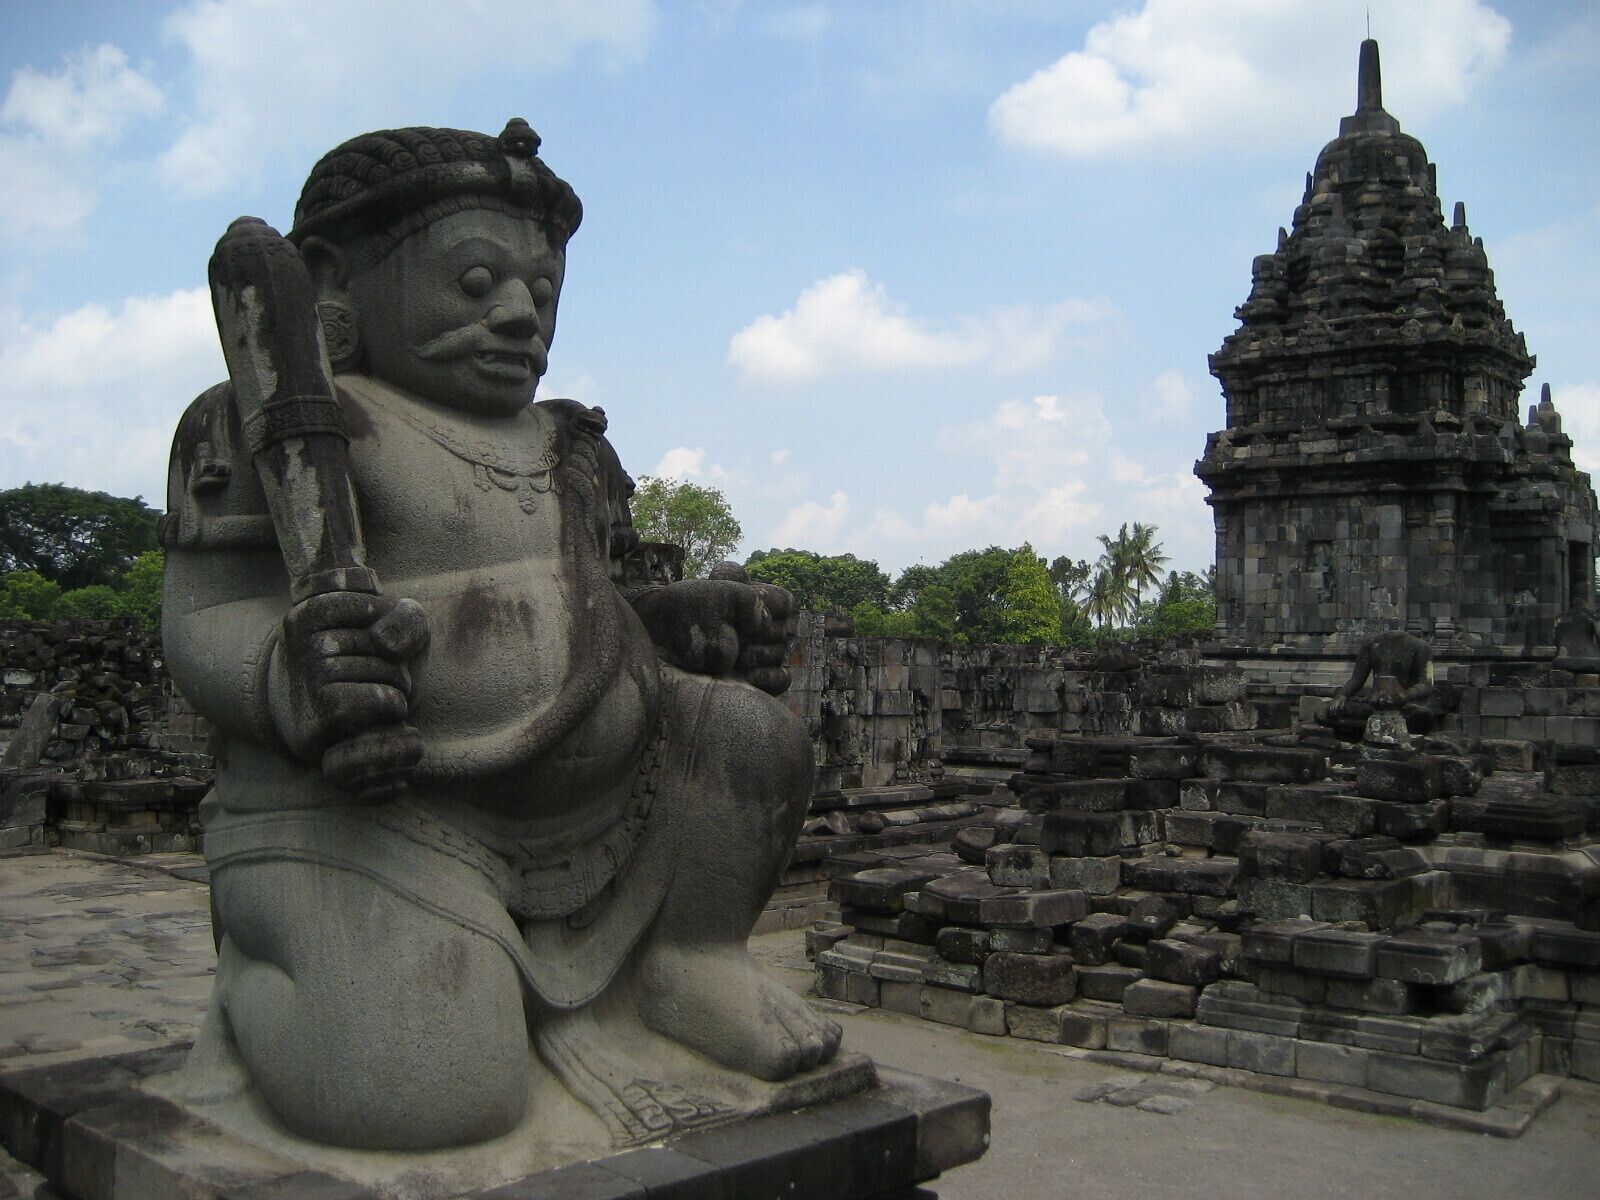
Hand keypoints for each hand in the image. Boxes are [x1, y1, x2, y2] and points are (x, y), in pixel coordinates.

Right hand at [270, 591, 429, 789]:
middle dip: (395, 661)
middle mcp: (300, 639)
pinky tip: (380, 712)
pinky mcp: (322, 711)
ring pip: (385, 669)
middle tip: (373, 675)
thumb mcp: (395, 631)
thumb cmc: (370, 668)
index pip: (377, 606)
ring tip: (374, 693)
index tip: (371, 644)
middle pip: (382, 639)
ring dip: (398, 685)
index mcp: (310, 609)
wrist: (338, 732)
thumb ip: (408, 617)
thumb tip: (384, 642)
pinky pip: (379, 699)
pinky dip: (394, 706)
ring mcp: (307, 674)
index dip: (391, 629)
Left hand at [630, 565, 793, 694]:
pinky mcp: (755, 684)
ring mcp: (758, 658)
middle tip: (731, 632)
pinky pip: (781, 680)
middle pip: (783, 630)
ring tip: (735, 655)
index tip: (747, 601)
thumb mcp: (712, 592)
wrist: (657, 642)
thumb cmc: (682, 613)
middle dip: (760, 631)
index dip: (768, 602)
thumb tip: (762, 623)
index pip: (784, 602)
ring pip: (780, 653)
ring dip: (759, 653)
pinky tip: (747, 675)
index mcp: (754, 604)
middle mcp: (759, 631)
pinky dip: (769, 676)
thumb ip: (746, 597)